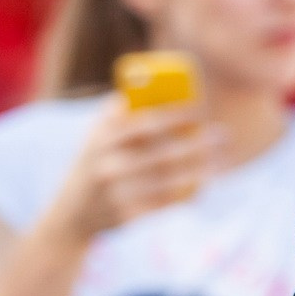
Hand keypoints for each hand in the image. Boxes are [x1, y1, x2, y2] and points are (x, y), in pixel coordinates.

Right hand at [45, 97, 219, 243]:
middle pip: (164, 153)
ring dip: (201, 170)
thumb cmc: (95, 163)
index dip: (178, 115)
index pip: (147, 122)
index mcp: (103, 138)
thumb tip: (152, 79)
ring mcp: (117, 193)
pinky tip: (206, 183)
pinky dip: (190, 194)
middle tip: (223, 135)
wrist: (71, 215)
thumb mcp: (97, 135)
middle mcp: (108, 165)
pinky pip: (167, 204)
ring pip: (170, 180)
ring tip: (223, 161)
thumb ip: (119, 111)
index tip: (201, 109)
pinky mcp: (128, 217)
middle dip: (199, 144)